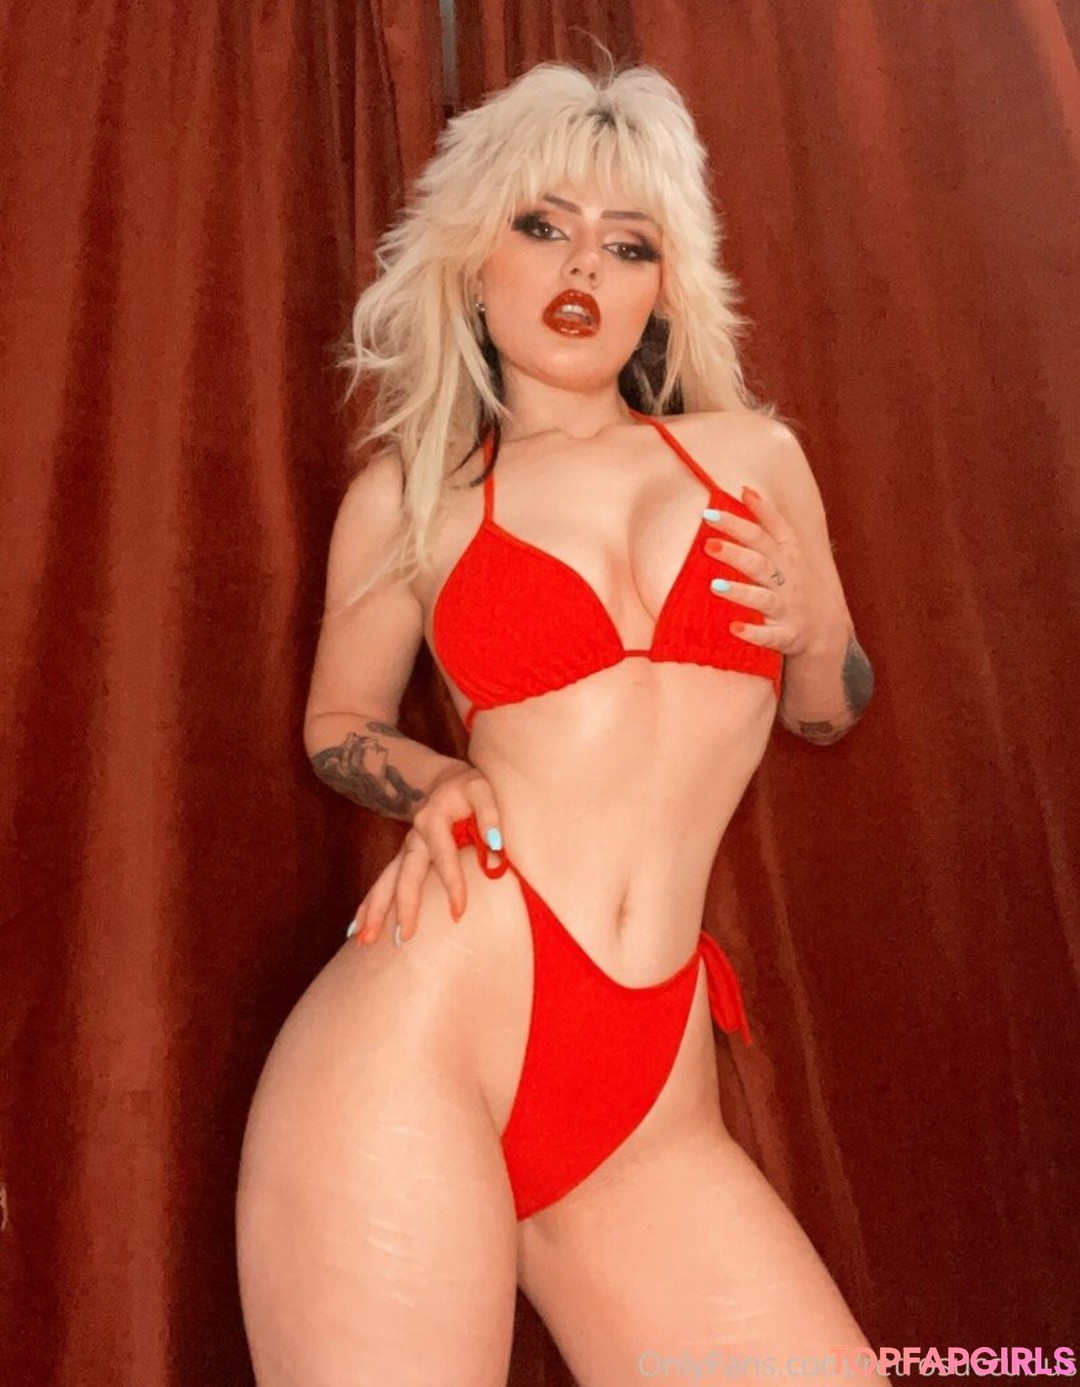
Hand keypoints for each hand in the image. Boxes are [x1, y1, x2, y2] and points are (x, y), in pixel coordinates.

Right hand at [349, 762, 501, 946]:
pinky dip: (368, 906)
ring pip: (386, 881)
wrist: (442, 781)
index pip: (443, 856)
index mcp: (434, 820)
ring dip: (373, 911)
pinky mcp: (403, 858)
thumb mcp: (482, 790)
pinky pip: (384, 883)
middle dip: (403, 906)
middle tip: (404, 937)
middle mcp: (414, 837)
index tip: (458, 913)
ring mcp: (405, 849)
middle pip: (404, 874)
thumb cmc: (467, 789)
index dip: (452, 884)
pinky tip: (357, 929)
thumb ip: (489, 816)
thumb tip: (496, 847)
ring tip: (364, 940)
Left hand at [703, 488, 844, 656]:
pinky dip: (754, 633)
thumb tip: (746, 489)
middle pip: (761, 562)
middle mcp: (788, 580)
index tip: (711, 511)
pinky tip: (735, 628)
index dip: (741, 522)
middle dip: (736, 553)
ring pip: (764, 598)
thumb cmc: (798, 583)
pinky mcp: (787, 636)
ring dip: (740, 592)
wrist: (827, 630)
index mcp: (788, 556)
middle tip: (708, 544)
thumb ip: (770, 521)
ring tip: (715, 586)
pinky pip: (770, 636)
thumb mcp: (790, 550)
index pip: (766, 533)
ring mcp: (788, 609)